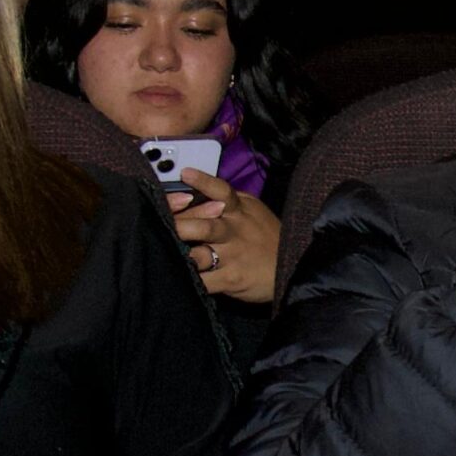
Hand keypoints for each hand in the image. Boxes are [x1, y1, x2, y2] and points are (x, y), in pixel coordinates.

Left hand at [172, 170, 281, 301]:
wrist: (293, 269)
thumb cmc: (267, 238)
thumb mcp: (253, 212)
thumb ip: (228, 201)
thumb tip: (196, 191)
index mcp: (239, 210)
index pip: (221, 191)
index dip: (203, 182)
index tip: (185, 174)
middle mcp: (234, 231)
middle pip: (203, 225)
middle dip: (179, 225)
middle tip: (162, 224)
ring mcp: (233, 256)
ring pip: (200, 254)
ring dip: (182, 253)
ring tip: (167, 251)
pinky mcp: (232, 279)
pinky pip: (205, 281)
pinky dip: (189, 279)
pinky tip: (178, 276)